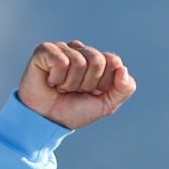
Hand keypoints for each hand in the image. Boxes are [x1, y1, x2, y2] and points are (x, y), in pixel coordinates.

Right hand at [17, 40, 135, 129]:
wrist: (48, 120)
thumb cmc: (75, 111)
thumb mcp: (106, 105)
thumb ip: (124, 89)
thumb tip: (122, 68)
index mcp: (97, 61)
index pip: (113, 61)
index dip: (104, 82)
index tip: (93, 92)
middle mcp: (80, 51)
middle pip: (97, 60)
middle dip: (87, 83)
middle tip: (75, 90)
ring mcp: (62, 48)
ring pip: (78, 62)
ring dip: (70, 83)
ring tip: (61, 87)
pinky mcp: (45, 50)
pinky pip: (60, 61)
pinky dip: (57, 78)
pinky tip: (51, 81)